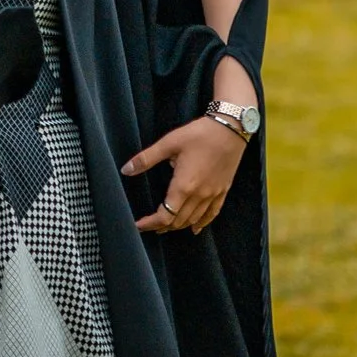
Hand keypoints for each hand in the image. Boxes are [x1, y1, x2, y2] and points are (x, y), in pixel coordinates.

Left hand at [125, 116, 246, 233]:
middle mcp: (199, 196)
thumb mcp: (169, 143)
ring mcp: (213, 195)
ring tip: (165, 226)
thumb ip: (146, 159)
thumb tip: (125, 170)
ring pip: (193, 220)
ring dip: (178, 225)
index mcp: (184, 186)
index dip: (150, 223)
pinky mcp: (223, 191)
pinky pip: (212, 214)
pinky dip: (201, 223)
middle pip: (178, 221)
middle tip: (148, 225)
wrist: (231, 128)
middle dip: (161, 226)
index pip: (165, 216)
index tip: (139, 225)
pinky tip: (195, 228)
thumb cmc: (199, 134)